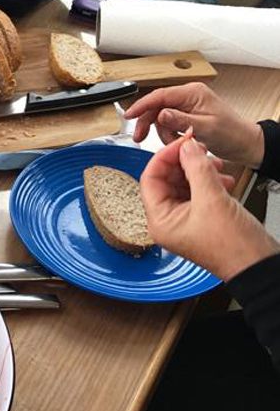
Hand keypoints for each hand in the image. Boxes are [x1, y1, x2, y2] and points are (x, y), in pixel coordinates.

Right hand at [125, 82, 264, 166]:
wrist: (246, 144)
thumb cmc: (232, 133)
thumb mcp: (206, 128)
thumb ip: (181, 120)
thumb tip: (160, 114)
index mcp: (193, 93)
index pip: (160, 96)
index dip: (142, 105)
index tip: (129, 115)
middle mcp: (188, 97)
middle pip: (157, 106)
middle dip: (148, 123)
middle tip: (139, 137)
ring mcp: (186, 106)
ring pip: (161, 117)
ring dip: (163, 133)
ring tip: (174, 143)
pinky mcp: (186, 116)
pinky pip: (168, 124)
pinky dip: (169, 135)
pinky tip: (177, 142)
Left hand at [140, 132, 278, 280]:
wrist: (260, 267)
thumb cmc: (235, 247)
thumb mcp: (213, 200)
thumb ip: (196, 168)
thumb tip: (186, 146)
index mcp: (160, 220)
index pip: (150, 178)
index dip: (165, 157)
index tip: (182, 143)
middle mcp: (168, 221)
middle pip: (166, 179)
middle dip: (184, 162)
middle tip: (200, 149)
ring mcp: (185, 220)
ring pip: (184, 184)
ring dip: (199, 170)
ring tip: (216, 165)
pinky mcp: (202, 218)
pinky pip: (198, 192)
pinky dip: (209, 181)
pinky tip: (224, 179)